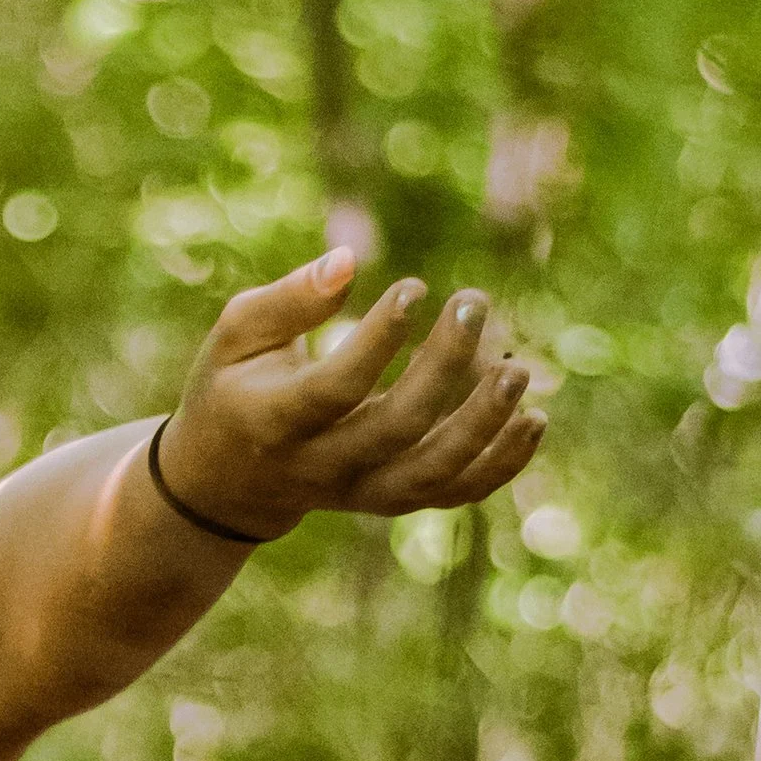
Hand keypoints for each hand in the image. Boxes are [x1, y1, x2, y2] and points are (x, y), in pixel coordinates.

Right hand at [153, 247, 544, 544]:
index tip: (414, 287)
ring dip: (483, 425)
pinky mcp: (388, 500)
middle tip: (474, 305)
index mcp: (274, 422)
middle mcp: (319, 467)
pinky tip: (534, 419)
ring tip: (519, 371)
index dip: (379, 339)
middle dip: (444, 365)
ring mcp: (358, 491)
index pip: (335, 388)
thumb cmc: (232, 388)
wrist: (227, 483)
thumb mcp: (235, 336)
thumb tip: (348, 259)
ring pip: (432, 473)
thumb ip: (287, 300)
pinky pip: (453, 494)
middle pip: (396, 428)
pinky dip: (499, 464)